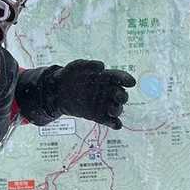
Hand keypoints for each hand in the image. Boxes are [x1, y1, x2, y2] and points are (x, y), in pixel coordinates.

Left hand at [16, 60, 135, 128]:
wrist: (59, 90)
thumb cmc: (71, 75)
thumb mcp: (78, 66)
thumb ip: (89, 65)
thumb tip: (101, 66)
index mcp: (107, 78)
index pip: (120, 78)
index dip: (126, 80)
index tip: (131, 83)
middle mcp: (108, 91)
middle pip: (120, 94)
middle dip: (122, 96)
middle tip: (119, 97)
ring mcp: (104, 104)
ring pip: (116, 108)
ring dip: (117, 110)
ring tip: (113, 111)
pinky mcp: (98, 115)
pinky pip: (109, 121)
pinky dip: (114, 124)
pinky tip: (116, 125)